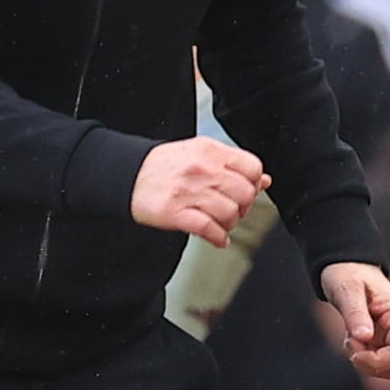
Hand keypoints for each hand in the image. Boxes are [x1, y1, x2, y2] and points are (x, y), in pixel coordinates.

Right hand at [131, 136, 271, 244]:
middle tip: (233, 211)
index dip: (254, 183)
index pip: (252, 167)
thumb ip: (231, 165)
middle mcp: (202, 169)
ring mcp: (189, 191)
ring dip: (230, 225)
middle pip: (245, 193)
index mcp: (209, 151)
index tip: (246, 191)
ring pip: (229, 213)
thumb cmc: (162, 166)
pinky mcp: (175, 212)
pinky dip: (218, 238)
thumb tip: (262, 180)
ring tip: (221, 224)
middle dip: (243, 207)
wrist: (127, 175)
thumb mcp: (199, 154)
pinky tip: (217, 238)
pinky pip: (209, 229)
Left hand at [319, 260, 389, 382]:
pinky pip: (378, 363)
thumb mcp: (346, 290)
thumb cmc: (347, 274)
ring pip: (388, 369)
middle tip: (348, 340)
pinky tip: (352, 339)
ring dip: (365, 362)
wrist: (347, 267)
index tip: (353, 351)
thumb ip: (355, 314)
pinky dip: (362, 358)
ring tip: (350, 338)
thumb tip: (364, 337)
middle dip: (368, 362)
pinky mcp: (386, 342)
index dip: (378, 361)